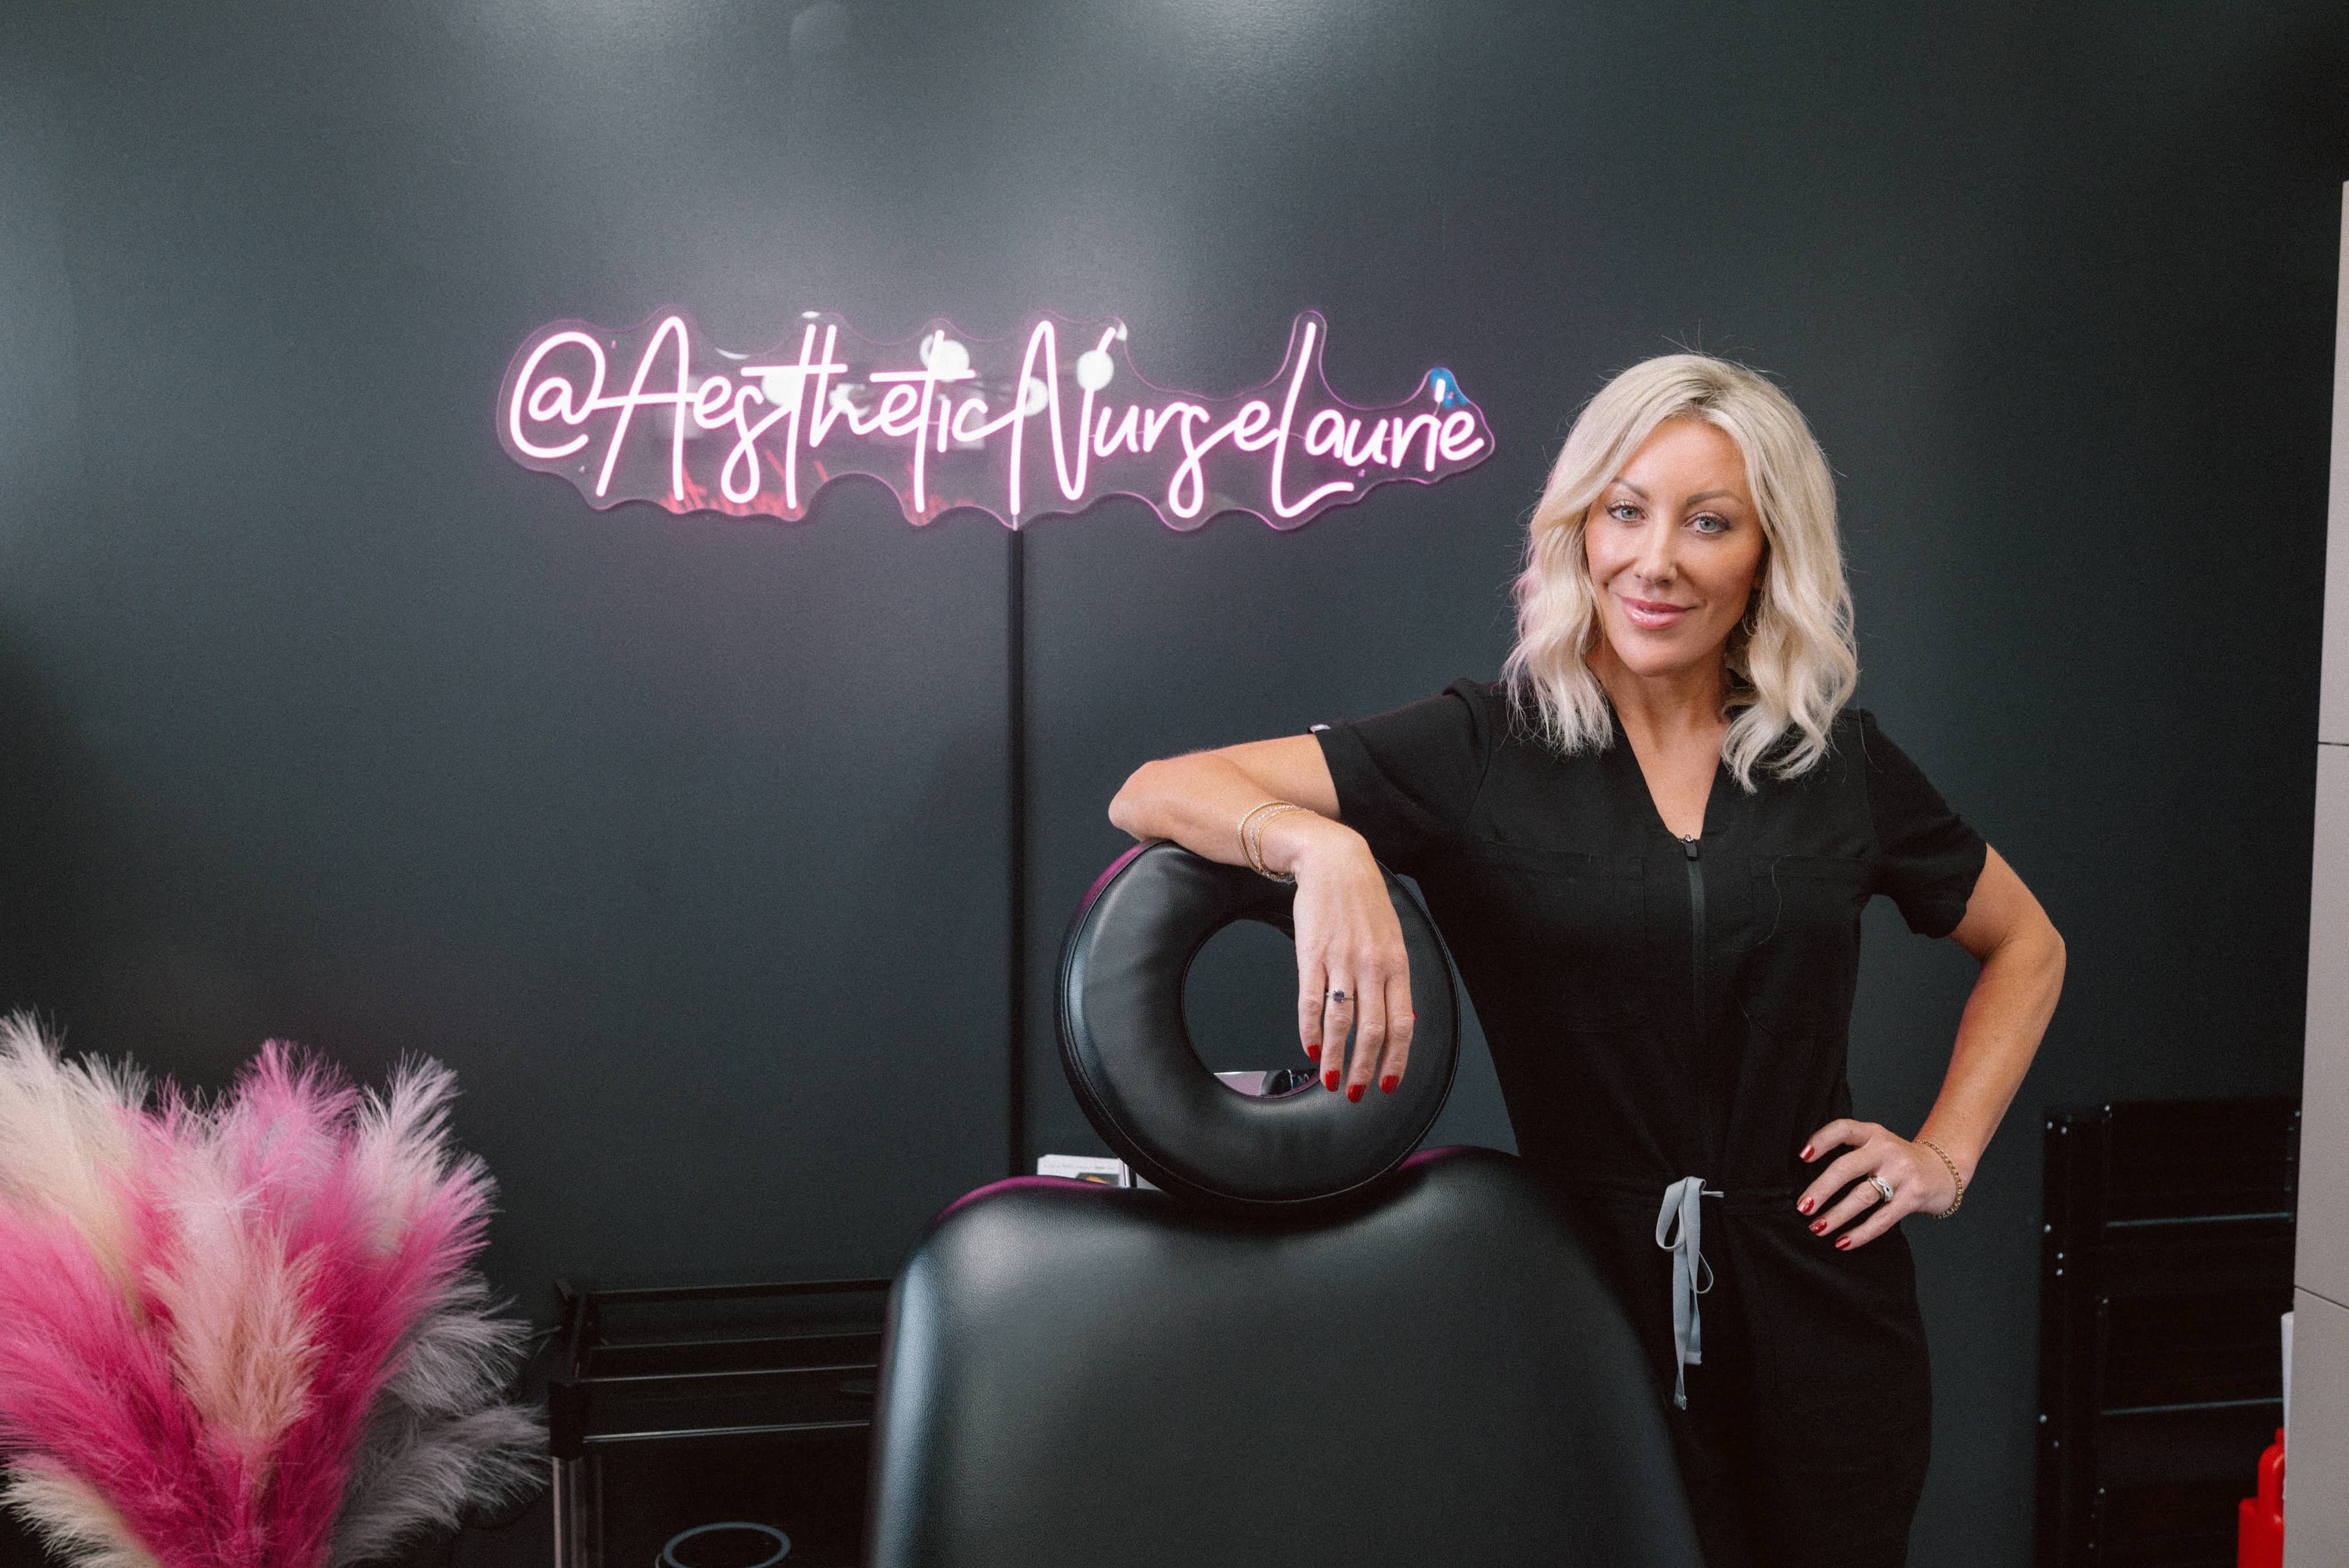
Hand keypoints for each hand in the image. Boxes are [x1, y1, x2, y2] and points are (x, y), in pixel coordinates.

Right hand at [1289, 829, 1413, 1102]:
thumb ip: (1395, 979)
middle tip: (1357, 1093)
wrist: (1334, 860)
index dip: (1396, 1059)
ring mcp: (1341, 961)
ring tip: (1331, 1080)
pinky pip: (1310, 1001)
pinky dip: (1309, 1030)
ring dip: (1336, 1058)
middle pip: (1373, 1030)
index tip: (1388, 1084)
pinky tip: (1310, 1047)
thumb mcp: (1391, 938)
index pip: (1402, 1023)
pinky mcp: (1311, 954)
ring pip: (1341, 1022)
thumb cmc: (1364, 901)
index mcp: (1397, 964)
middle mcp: (1372, 966)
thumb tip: (1403, 1019)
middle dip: (1365, 1069)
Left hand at [1794, 1119, 1959, 1248]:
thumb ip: (1852, 1152)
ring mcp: (1902, 1172)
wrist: (1943, 1170)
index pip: (1843, 1129)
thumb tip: (1807, 1179)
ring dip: (1835, 1216)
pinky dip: (1860, 1233)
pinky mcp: (1913, 1196)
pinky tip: (1843, 1242)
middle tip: (1803, 1207)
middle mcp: (1886, 1149)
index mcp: (1873, 1133)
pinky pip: (1881, 1219)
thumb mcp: (1877, 1144)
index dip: (1821, 1141)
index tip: (1802, 1157)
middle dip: (1821, 1190)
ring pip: (1861, 1197)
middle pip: (1846, 1168)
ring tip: (1817, 1228)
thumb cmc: (1898, 1160)